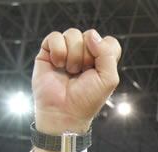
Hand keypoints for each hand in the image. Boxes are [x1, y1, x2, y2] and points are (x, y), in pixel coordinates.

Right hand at [32, 29, 120, 146]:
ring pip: (72, 34)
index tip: (98, 67)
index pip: (108, 41)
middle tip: (82, 73)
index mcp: (101, 60)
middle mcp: (85, 53)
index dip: (104, 50)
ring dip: (72, 55)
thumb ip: (107, 54)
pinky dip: (58, 51)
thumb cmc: (87, 99)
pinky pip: (55, 36)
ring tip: (70, 71)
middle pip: (90, 36)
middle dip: (86, 56)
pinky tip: (58, 65)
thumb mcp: (108, 79)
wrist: (64, 112)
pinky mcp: (48, 51)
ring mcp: (66, 51)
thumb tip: (92, 35)